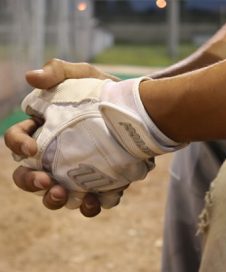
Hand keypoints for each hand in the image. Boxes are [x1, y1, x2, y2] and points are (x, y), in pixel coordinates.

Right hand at [5, 59, 121, 216]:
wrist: (138, 109)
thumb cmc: (105, 91)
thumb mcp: (84, 75)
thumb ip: (58, 72)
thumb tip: (30, 77)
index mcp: (45, 130)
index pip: (18, 140)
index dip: (18, 145)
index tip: (32, 148)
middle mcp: (56, 154)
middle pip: (30, 174)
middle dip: (31, 181)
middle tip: (45, 181)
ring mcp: (77, 171)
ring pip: (56, 193)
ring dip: (54, 199)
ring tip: (63, 194)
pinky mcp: (100, 181)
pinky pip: (90, 200)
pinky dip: (90, 204)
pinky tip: (96, 199)